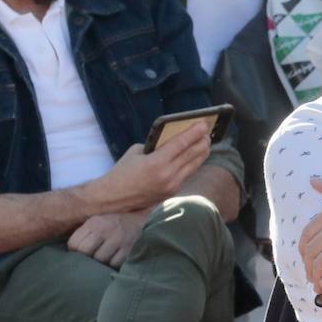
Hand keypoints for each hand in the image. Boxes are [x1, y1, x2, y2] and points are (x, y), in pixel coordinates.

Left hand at [67, 210, 148, 267]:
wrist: (145, 220)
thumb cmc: (117, 224)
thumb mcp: (99, 221)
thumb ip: (85, 233)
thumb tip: (71, 250)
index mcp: (94, 222)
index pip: (74, 244)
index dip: (75, 252)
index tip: (82, 253)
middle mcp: (105, 229)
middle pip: (85, 252)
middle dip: (87, 258)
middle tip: (93, 257)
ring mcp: (118, 239)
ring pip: (100, 259)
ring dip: (102, 262)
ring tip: (107, 257)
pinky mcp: (130, 248)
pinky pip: (115, 263)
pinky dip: (114, 264)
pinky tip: (117, 258)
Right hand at [84, 125, 210, 212]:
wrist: (114, 197)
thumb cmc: (123, 171)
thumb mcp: (136, 152)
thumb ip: (156, 146)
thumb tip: (174, 140)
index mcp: (157, 162)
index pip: (181, 144)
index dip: (194, 132)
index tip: (203, 124)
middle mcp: (168, 174)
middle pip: (193, 154)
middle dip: (202, 141)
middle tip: (207, 132)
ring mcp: (173, 185)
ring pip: (194, 165)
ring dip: (202, 152)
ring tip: (206, 142)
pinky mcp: (173, 192)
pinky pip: (187, 174)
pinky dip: (193, 163)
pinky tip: (197, 156)